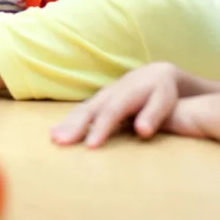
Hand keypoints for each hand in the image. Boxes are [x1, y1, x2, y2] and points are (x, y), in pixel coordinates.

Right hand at [50, 62, 184, 147]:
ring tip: (54, 138)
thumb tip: (142, 131)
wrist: (156, 73)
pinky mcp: (98, 101)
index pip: (111, 112)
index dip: (100, 128)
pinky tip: (55, 132)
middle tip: (61, 142)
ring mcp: (102, 96)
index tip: (90, 146)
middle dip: (75, 126)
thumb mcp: (164, 101)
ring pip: (82, 110)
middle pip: (90, 110)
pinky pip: (80, 110)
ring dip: (67, 124)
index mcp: (127, 94)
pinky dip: (67, 120)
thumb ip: (154, 115)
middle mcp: (110, 93)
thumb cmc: (162, 91)